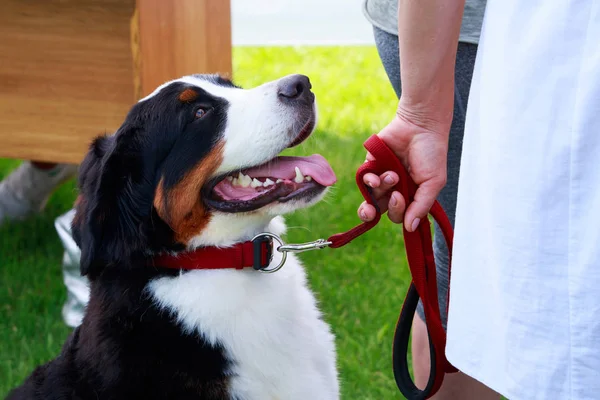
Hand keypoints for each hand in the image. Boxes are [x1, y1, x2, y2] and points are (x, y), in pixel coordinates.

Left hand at [357, 108, 448, 230]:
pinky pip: (363, 179)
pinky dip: (367, 180)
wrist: (421, 126)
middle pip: (378, 209)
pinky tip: (374, 176)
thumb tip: (411, 228)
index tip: (400, 199)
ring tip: (391, 174)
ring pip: (371, 195)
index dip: (396, 212)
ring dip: (380, 188)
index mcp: (410, 195)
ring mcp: (381, 176)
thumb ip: (421, 206)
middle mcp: (394, 188)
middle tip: (377, 206)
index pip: (397, 215)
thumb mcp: (433, 182)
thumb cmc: (431, 153)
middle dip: (373, 211)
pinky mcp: (371, 164)